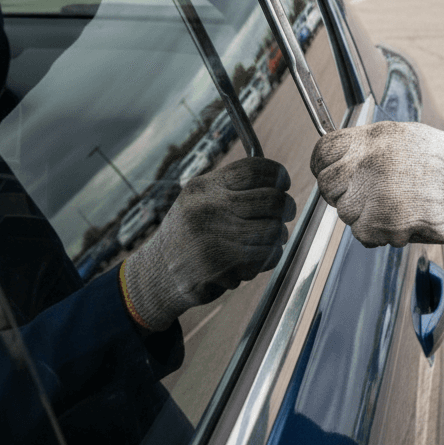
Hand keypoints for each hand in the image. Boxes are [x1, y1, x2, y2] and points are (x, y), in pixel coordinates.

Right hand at [122, 157, 295, 331]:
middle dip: (287, 206)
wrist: (156, 274)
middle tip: (286, 212)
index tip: (283, 182)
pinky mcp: (219, 267)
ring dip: (277, 237)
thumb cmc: (189, 233)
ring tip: (267, 240)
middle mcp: (206, 209)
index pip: (252, 169)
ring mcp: (212, 239)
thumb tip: (277, 179)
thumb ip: (231, 188)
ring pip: (273, 231)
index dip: (276, 174)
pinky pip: (265, 257)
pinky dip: (267, 259)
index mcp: (204, 187)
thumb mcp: (199, 200)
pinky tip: (252, 260)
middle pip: (270, 199)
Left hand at [310, 122, 443, 246]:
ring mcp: (374, 195)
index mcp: (373, 139)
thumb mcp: (403, 136)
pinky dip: (377, 232)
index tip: (324, 170)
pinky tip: (399, 219)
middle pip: (329, 185)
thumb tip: (344, 154)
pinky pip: (363, 234)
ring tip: (392, 204)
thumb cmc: (442, 161)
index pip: (324, 150)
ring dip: (362, 214)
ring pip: (345, 213)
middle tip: (361, 194)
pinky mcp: (382, 223)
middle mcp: (368, 164)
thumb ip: (369, 144)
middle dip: (340, 192)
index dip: (321, 163)